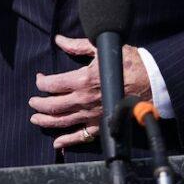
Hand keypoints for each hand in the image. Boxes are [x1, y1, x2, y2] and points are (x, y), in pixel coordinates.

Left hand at [28, 34, 152, 149]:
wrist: (151, 81)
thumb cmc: (128, 62)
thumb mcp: (101, 48)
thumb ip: (77, 45)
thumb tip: (59, 40)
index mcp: (83, 80)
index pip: (52, 85)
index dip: (41, 82)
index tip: (39, 79)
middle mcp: (84, 100)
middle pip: (53, 106)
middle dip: (38, 104)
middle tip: (32, 101)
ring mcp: (92, 115)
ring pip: (62, 122)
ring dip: (46, 121)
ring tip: (35, 119)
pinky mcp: (101, 125)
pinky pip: (81, 137)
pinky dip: (67, 141)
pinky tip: (57, 142)